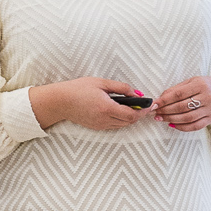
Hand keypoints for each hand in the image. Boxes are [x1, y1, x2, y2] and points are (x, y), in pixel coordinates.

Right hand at [30, 78, 149, 132]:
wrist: (60, 101)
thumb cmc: (78, 89)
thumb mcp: (101, 83)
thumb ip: (120, 88)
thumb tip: (135, 93)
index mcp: (107, 108)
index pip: (132, 115)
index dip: (143, 111)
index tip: (150, 106)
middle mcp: (105, 120)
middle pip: (129, 122)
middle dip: (139, 115)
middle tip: (144, 106)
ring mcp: (100, 125)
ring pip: (122, 125)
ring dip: (130, 118)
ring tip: (134, 107)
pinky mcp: (96, 127)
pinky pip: (114, 126)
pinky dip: (121, 120)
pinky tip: (121, 111)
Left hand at [153, 75, 210, 131]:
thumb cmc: (206, 85)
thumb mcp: (192, 81)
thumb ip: (177, 89)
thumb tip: (161, 98)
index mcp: (200, 85)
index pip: (178, 94)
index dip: (164, 100)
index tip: (154, 104)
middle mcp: (206, 98)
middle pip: (182, 107)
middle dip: (166, 110)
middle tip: (155, 112)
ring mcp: (209, 110)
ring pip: (187, 118)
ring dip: (171, 119)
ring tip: (161, 118)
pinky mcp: (210, 119)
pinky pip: (195, 126)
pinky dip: (182, 127)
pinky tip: (173, 124)